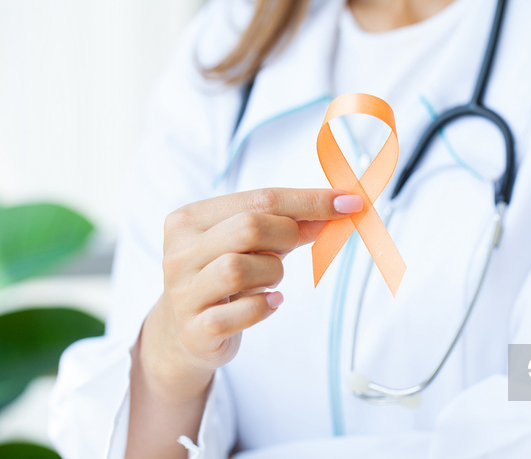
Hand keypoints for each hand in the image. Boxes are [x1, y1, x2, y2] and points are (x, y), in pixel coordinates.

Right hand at [137, 188, 362, 402]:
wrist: (187, 332)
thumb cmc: (224, 276)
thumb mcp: (249, 244)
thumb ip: (287, 224)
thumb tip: (336, 209)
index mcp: (190, 219)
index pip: (259, 199)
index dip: (310, 201)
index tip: (349, 203)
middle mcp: (179, 252)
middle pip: (248, 228)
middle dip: (286, 236)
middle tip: (292, 247)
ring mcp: (183, 292)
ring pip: (240, 268)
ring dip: (273, 273)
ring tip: (269, 280)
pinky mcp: (195, 329)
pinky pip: (244, 312)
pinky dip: (266, 306)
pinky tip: (270, 303)